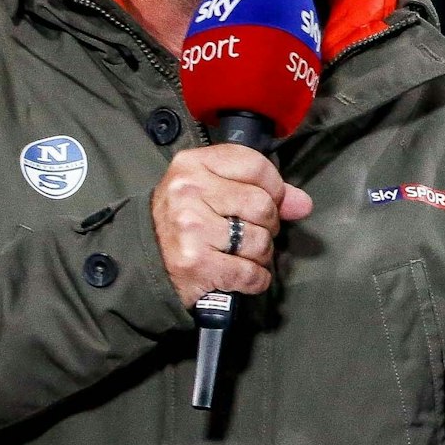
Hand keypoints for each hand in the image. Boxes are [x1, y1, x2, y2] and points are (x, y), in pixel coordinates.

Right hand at [150, 144, 312, 306]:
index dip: (274, 187)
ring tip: (242, 253)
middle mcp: (189, 192)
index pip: (255, 165)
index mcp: (192, 165)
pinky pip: (250, 273)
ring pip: (260, 241)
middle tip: (252, 232)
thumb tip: (303, 203)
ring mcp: (192, 229)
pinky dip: (255, 279)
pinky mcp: (196, 264)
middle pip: (263, 206)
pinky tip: (242, 275)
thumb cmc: (183, 221)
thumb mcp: (211, 190)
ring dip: (261, 254)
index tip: (269, 200)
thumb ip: (261, 190)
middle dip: (268, 225)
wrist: (142, 259)